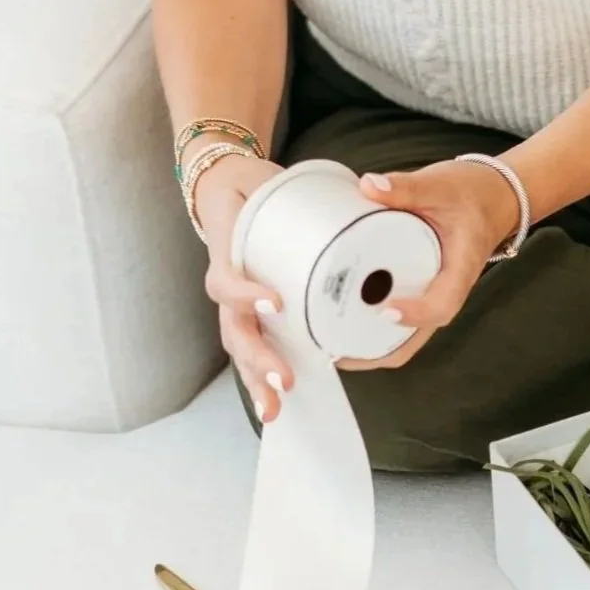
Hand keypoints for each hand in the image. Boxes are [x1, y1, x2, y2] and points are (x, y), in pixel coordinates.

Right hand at [193, 151, 291, 422]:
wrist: (229, 192)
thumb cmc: (250, 189)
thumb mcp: (260, 180)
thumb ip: (292, 187)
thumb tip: (363, 186)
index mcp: (226, 255)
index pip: (227, 280)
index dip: (247, 293)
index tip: (275, 303)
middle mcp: (230, 288)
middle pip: (236, 331)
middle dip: (259, 359)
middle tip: (284, 379)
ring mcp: (240, 307)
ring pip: (244, 350)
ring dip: (258, 382)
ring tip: (276, 409)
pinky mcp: (255, 316)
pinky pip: (258, 349)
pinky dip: (265, 379)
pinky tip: (280, 406)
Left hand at [340, 159, 520, 370]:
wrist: (495, 197)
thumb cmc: (474, 194)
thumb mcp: (441, 184)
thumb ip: (406, 187)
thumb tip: (369, 186)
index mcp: (461, 269)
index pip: (442, 306)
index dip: (414, 315)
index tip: (383, 311)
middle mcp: (447, 289)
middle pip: (417, 336)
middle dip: (377, 351)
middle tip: (335, 349)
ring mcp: (434, 292)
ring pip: (407, 335)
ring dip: (372, 345)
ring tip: (330, 343)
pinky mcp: (422, 288)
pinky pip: (400, 319)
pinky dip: (374, 327)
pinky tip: (342, 319)